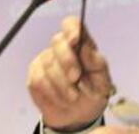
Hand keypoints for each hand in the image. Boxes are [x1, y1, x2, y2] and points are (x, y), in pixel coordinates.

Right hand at [27, 16, 112, 130]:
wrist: (79, 114)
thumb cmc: (94, 90)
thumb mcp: (103, 78)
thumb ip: (96, 62)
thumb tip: (86, 48)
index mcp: (82, 43)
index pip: (72, 24)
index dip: (72, 28)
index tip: (75, 40)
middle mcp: (63, 47)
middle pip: (58, 41)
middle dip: (67, 61)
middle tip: (76, 78)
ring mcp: (46, 59)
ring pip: (49, 64)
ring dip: (63, 84)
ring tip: (74, 96)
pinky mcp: (35, 74)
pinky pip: (39, 79)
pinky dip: (53, 92)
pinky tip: (62, 98)